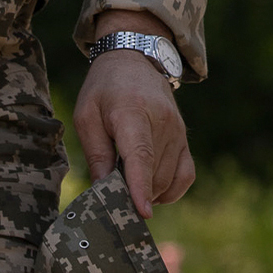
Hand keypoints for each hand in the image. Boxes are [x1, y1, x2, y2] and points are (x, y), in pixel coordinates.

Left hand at [76, 19, 192, 219]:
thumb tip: (103, 191)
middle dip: (133, 194)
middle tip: (110, 191)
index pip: (140, 155)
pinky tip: (151, 190)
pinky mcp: (184, 138)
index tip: (142, 212)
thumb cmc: (104, 89)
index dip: (140, 186)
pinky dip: (171, 191)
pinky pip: (186, 175)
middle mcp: (162, 122)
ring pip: (168, 179)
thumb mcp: (86, 116)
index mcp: (132, 112)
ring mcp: (178, 131)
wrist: (135, 60)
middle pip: (154, 174)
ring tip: (126, 183)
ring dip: (148, 193)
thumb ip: (96, 154)